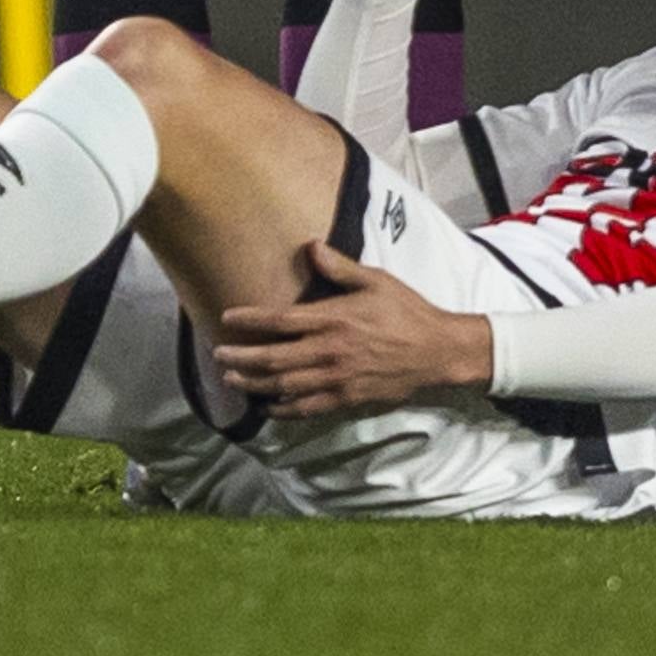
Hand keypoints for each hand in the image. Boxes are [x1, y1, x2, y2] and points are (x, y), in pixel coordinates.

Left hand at [212, 242, 494, 417]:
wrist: (437, 351)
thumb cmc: (406, 311)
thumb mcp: (375, 281)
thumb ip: (340, 267)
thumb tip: (310, 246)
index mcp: (334, 319)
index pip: (280, 321)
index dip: (249, 321)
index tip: (226, 319)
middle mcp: (330, 352)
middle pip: (274, 359)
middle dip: (241, 359)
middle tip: (218, 356)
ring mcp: (337, 379)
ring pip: (285, 387)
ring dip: (255, 385)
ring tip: (232, 381)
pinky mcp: (347, 399)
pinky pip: (308, 408)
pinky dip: (283, 410)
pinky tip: (268, 407)